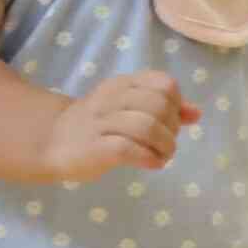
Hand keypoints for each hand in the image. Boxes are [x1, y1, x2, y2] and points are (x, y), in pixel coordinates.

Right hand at [42, 71, 196, 181]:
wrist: (51, 141)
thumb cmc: (97, 125)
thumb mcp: (129, 109)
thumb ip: (164, 109)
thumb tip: (197, 112)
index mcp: (122, 84)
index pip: (164, 83)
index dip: (176, 104)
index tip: (170, 122)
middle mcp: (111, 99)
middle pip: (159, 105)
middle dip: (171, 128)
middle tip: (165, 143)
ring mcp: (101, 123)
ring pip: (147, 126)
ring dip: (165, 145)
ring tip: (162, 155)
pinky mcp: (94, 148)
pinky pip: (128, 149)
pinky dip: (148, 158)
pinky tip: (151, 163)